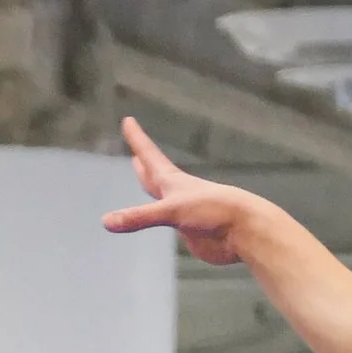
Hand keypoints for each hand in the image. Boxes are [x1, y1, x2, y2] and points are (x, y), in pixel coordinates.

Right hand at [103, 119, 275, 266]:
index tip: (129, 121)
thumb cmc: (212, 212)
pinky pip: (174, 224)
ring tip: (147, 178)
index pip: (149, 155)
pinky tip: (168, 217)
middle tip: (136, 154)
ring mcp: (186, 212)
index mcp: (172, 181)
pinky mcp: (193, 231)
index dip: (138, 139)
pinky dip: (165, 218)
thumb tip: (107, 222)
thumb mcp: (171, 211)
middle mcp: (178, 194)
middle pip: (156, 174)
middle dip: (145, 164)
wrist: (245, 231)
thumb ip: (139, 217)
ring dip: (155, 187)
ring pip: (164, 198)